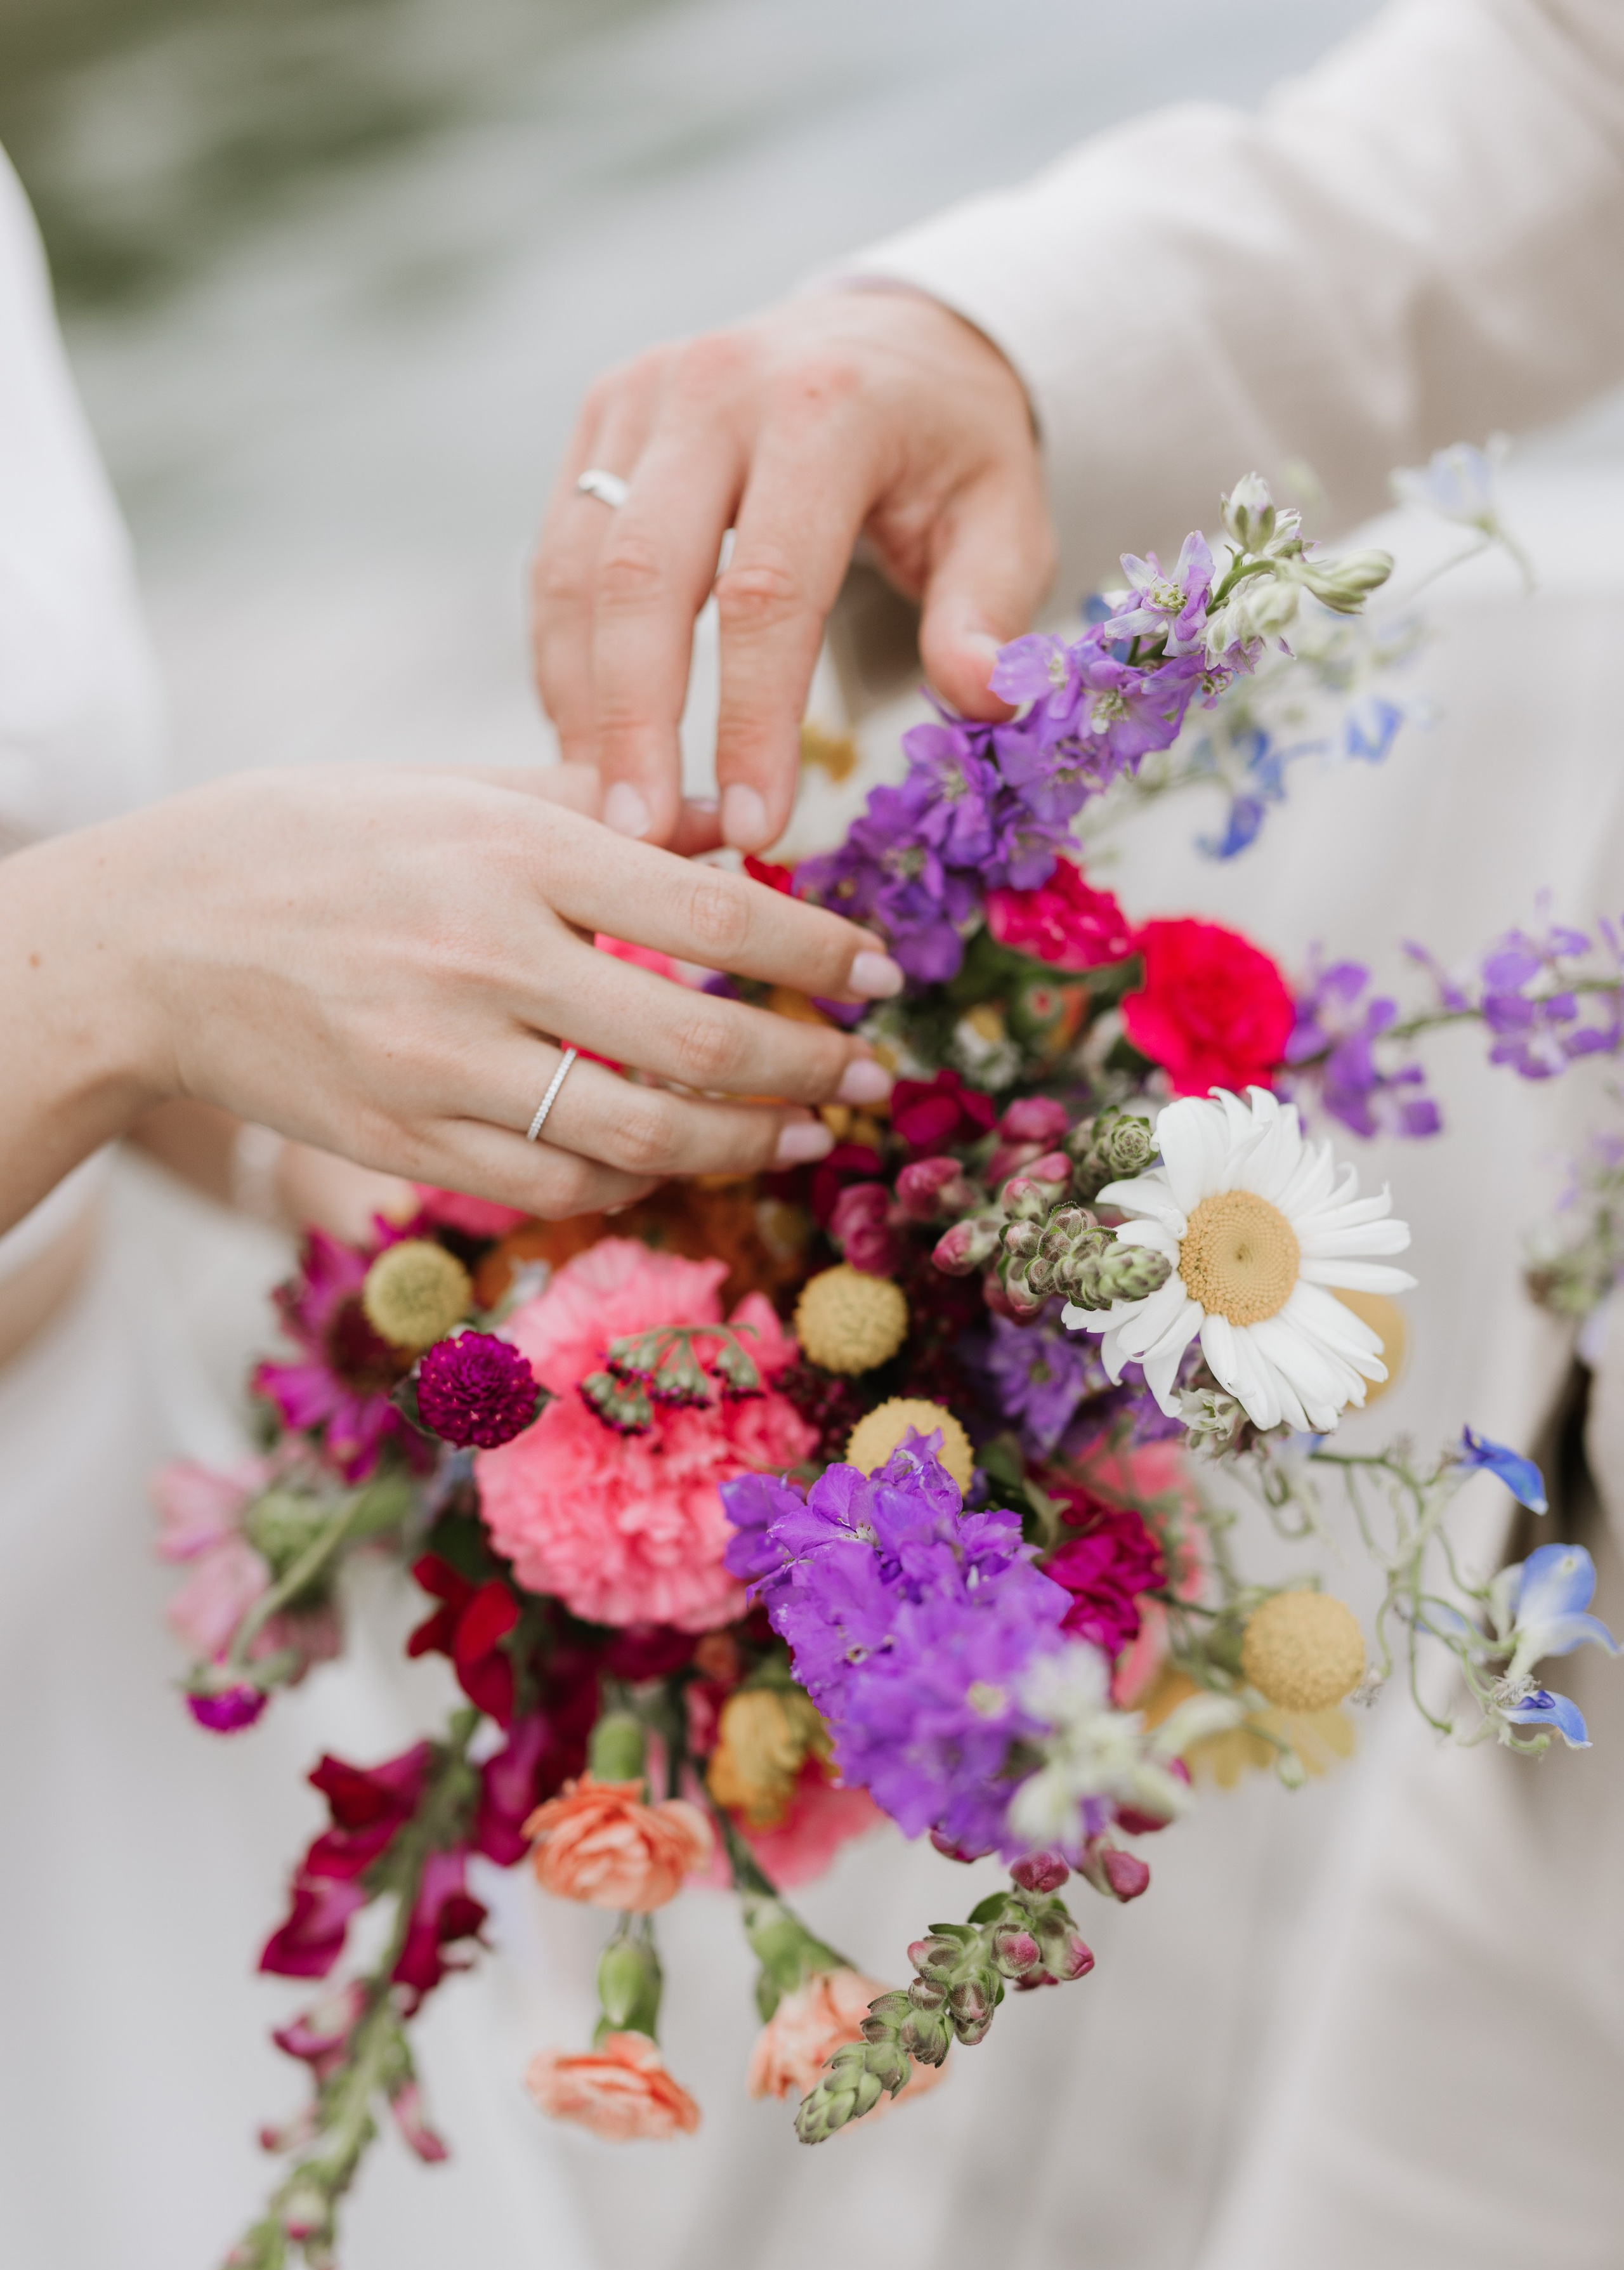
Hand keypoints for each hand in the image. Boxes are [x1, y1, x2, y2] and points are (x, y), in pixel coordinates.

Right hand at [3, 764, 902, 1233]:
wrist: (158, 939)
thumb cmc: (316, 843)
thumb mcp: (452, 788)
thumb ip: (594, 806)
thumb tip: (724, 824)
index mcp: (511, 849)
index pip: (708, 908)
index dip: (815, 952)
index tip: (883, 972)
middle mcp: (485, 958)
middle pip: (695, 1038)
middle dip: (808, 1068)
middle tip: (870, 1077)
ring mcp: (443, 1064)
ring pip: (640, 1133)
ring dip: (747, 1145)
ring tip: (807, 1136)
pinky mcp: (407, 1143)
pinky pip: (558, 1182)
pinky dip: (637, 1177)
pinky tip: (678, 1158)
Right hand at [532, 287, 1054, 852]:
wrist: (896, 336)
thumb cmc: (951, 447)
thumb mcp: (1006, 518)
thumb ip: (986, 612)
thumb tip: (984, 702)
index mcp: (826, 408)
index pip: (768, 589)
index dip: (753, 720)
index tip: (755, 827)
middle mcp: (717, 384)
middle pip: (641, 575)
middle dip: (633, 722)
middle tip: (639, 837)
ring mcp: (644, 394)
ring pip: (578, 567)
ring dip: (582, 699)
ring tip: (605, 806)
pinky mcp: (602, 416)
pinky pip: (559, 551)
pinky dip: (564, 654)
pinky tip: (587, 737)